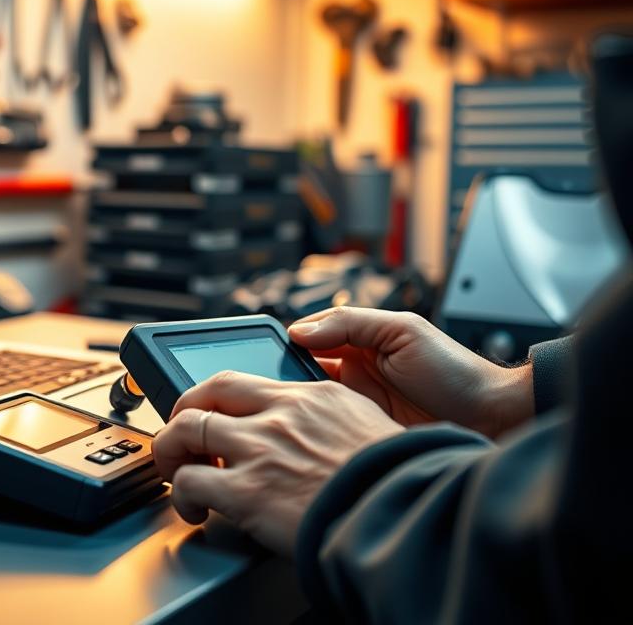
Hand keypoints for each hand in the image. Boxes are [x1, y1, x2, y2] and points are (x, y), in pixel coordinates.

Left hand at [152, 371, 402, 556]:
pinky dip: (180, 494)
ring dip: (170, 450)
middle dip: (182, 411)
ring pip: (186, 429)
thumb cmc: (399, 479)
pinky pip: (189, 481)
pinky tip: (193, 507)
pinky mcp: (247, 492)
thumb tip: (329, 430)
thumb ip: (337, 420)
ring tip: (174, 469)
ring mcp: (260, 450)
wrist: (406, 513)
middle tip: (179, 433)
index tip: (208, 409)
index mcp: (311, 397)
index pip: (245, 380)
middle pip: (207, 393)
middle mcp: (280, 416)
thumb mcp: (371, 426)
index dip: (216, 395)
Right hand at [288, 307, 533, 437]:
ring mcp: (355, 404)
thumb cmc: (455, 371)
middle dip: (284, 375)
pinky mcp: (361, 432)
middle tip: (268, 383)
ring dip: (296, 403)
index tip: (264, 350)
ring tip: (281, 406)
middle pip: (302, 370)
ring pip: (309, 401)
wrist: (491, 419)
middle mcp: (352, 371)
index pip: (309, 336)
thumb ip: (351, 323)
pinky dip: (312, 428)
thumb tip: (299, 330)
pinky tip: (301, 428)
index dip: (287, 342)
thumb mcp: (402, 331)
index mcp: (359, 340)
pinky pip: (327, 428)